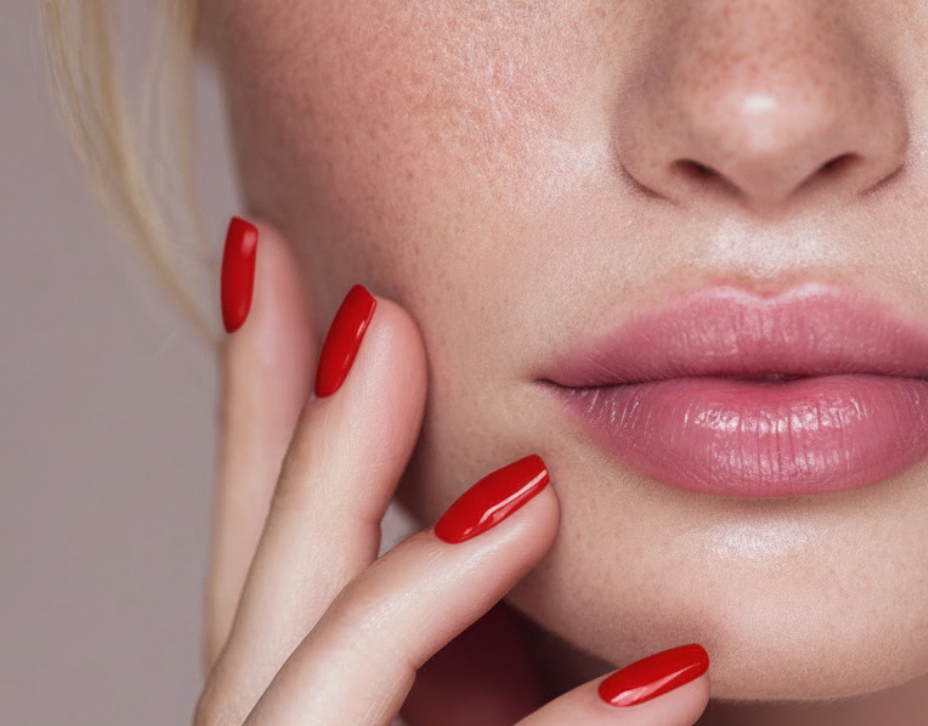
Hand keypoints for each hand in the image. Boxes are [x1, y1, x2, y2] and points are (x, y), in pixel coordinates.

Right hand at [194, 219, 711, 725]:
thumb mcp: (503, 672)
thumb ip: (481, 596)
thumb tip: (520, 465)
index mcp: (314, 689)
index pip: (263, 527)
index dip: (254, 390)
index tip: (262, 245)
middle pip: (269, 582)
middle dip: (310, 440)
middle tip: (374, 306)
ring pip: (322, 681)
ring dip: (422, 576)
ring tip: (532, 491)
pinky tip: (673, 672)